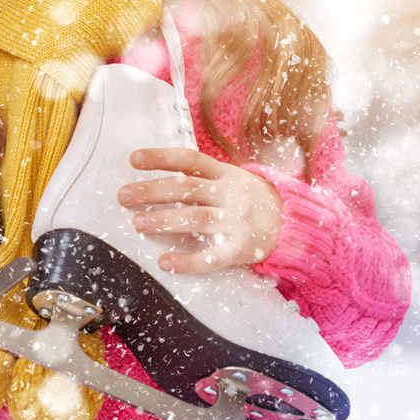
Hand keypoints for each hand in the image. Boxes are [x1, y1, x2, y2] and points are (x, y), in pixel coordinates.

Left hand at [118, 148, 283, 273]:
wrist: (297, 225)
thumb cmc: (257, 201)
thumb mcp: (236, 180)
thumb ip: (206, 176)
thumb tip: (163, 173)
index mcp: (227, 174)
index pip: (190, 160)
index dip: (161, 157)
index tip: (133, 159)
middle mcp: (230, 194)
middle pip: (186, 188)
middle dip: (151, 190)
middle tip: (123, 196)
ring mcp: (236, 221)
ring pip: (194, 218)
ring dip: (163, 220)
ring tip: (137, 223)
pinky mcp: (241, 249)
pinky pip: (211, 257)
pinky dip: (187, 261)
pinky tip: (164, 262)